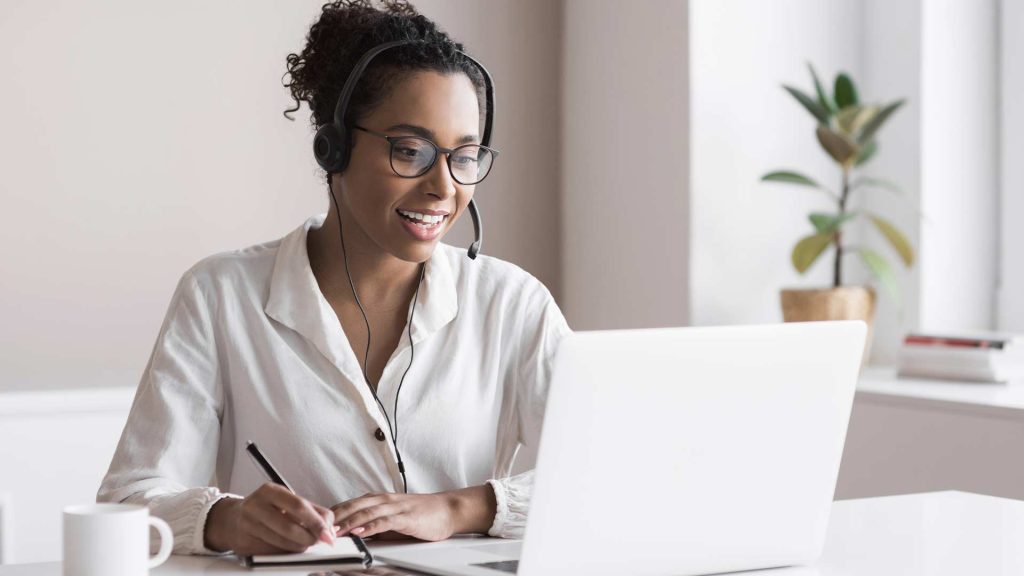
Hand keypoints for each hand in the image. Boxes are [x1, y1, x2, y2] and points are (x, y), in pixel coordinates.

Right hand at [204, 483, 335, 554]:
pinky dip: (285, 553)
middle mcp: (256, 505)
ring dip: (298, 548)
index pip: (299, 506)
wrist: (232, 519)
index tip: (328, 535)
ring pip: (282, 543)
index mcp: (271, 491)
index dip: (317, 522)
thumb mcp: (287, 502)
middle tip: (317, 542)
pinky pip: (272, 552)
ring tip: (303, 544)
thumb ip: (312, 512)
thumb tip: (331, 529)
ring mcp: (248, 524)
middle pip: (290, 527)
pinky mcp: (244, 542)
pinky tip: (286, 547)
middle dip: (309, 538)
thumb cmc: (267, 509)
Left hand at [332, 485, 496, 540]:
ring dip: (349, 522)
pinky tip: (361, 532)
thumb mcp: (392, 519)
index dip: (332, 513)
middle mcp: (384, 500)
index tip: (317, 522)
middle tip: (318, 527)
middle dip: (335, 517)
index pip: (349, 504)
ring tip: (334, 530)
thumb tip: (353, 535)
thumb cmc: (421, 515)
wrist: (447, 510)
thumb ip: (373, 524)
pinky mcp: (407, 517)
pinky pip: (386, 521)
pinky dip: (372, 526)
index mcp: (379, 500)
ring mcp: (396, 507)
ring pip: (367, 512)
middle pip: (354, 505)